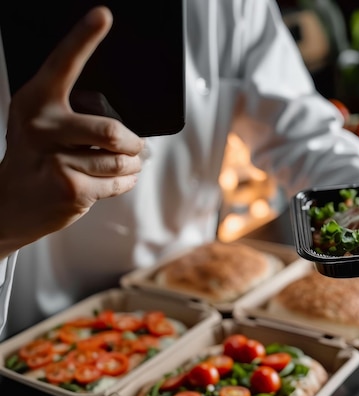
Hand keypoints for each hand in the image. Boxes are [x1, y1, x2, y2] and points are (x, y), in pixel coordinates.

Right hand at [0, 7, 143, 257]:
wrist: (9, 204)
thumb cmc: (37, 159)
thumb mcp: (44, 125)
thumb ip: (75, 113)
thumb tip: (124, 125)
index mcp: (36, 100)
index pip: (63, 62)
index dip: (84, 37)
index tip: (103, 14)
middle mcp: (42, 125)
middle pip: (112, 131)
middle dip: (134, 143)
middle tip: (135, 146)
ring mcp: (55, 159)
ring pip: (121, 160)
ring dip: (132, 165)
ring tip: (120, 165)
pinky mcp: (69, 189)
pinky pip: (119, 182)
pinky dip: (124, 182)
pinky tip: (107, 182)